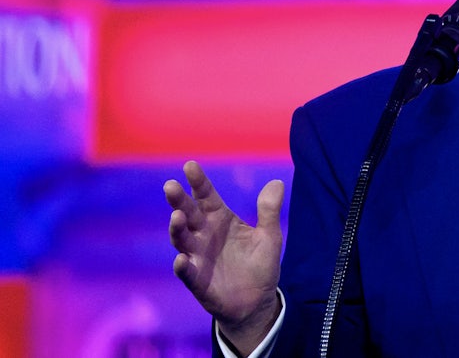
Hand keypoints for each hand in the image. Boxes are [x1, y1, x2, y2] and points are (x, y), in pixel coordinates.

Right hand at [164, 161, 283, 353]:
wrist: (257, 302)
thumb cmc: (260, 264)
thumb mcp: (269, 236)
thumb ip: (270, 211)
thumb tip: (277, 182)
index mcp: (221, 219)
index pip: (206, 196)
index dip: (198, 182)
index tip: (190, 166)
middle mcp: (204, 235)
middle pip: (189, 213)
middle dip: (179, 200)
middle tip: (171, 186)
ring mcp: (198, 257)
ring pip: (182, 239)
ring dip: (177, 229)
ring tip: (178, 217)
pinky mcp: (197, 280)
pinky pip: (186, 272)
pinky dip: (182, 266)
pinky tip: (181, 259)